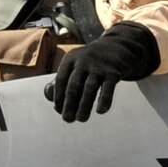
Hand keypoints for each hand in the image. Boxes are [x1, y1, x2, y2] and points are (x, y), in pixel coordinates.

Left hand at [44, 21, 159, 121]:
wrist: (118, 46)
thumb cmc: (91, 62)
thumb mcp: (75, 65)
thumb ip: (61, 80)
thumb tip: (49, 98)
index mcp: (71, 59)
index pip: (61, 80)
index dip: (58, 97)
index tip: (59, 110)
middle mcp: (83, 60)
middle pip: (73, 86)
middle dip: (69, 104)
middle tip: (67, 119)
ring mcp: (99, 65)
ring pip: (89, 88)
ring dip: (84, 106)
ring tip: (81, 119)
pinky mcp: (114, 71)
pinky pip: (108, 88)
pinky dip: (104, 100)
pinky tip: (100, 111)